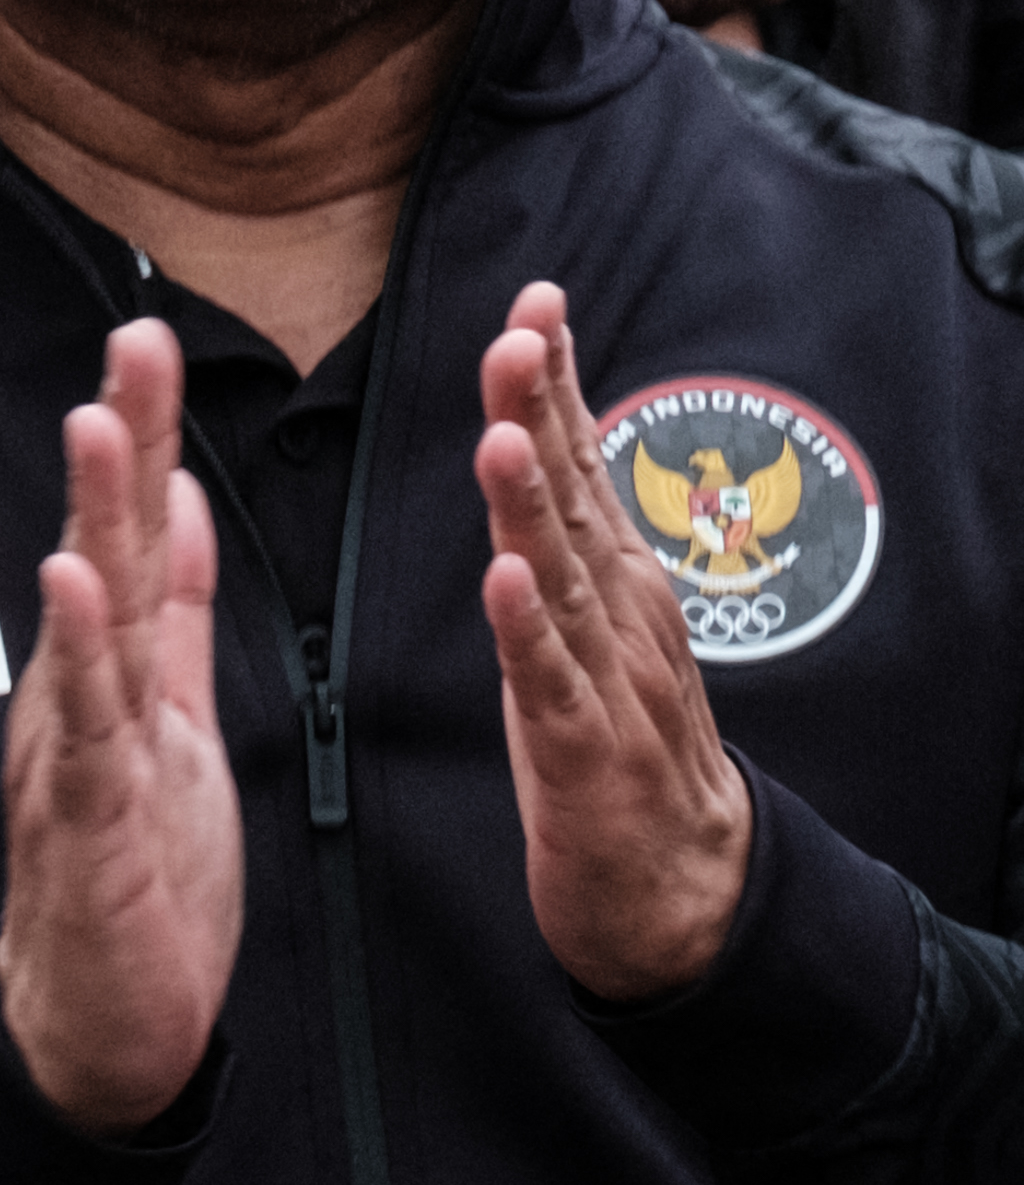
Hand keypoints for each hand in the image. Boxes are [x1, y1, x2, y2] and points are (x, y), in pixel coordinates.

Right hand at [0, 322, 241, 1137]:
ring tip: (94, 425)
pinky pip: (84, 724)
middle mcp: (82, 694)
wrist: (95, 1022)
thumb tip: (171, 507)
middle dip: (122, 441)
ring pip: (86, 617)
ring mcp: (75, 751)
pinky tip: (71, 586)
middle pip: (103, 546)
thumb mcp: (169, 724)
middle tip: (132, 339)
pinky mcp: (86, 820)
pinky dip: (76, 651)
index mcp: (117, 673)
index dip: (147, 438)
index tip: (153, 337)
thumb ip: (165, 621)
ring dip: (88, 516)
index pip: (133, 534)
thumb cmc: (140, 876)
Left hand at [473, 286, 753, 1000]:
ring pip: (561, 575)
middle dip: (542, 411)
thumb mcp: (586, 617)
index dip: (556, 381)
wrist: (682, 884)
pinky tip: (504, 580)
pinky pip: (549, 680)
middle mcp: (620, 611)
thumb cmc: (616, 737)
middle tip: (518, 333)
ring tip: (503, 432)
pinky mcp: (582, 748)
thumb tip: (535, 430)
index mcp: (613, 577)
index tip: (535, 300)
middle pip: (572, 496)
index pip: (581, 459)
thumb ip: (562, 530)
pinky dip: (526, 629)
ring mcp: (607, 677)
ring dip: (530, 504)